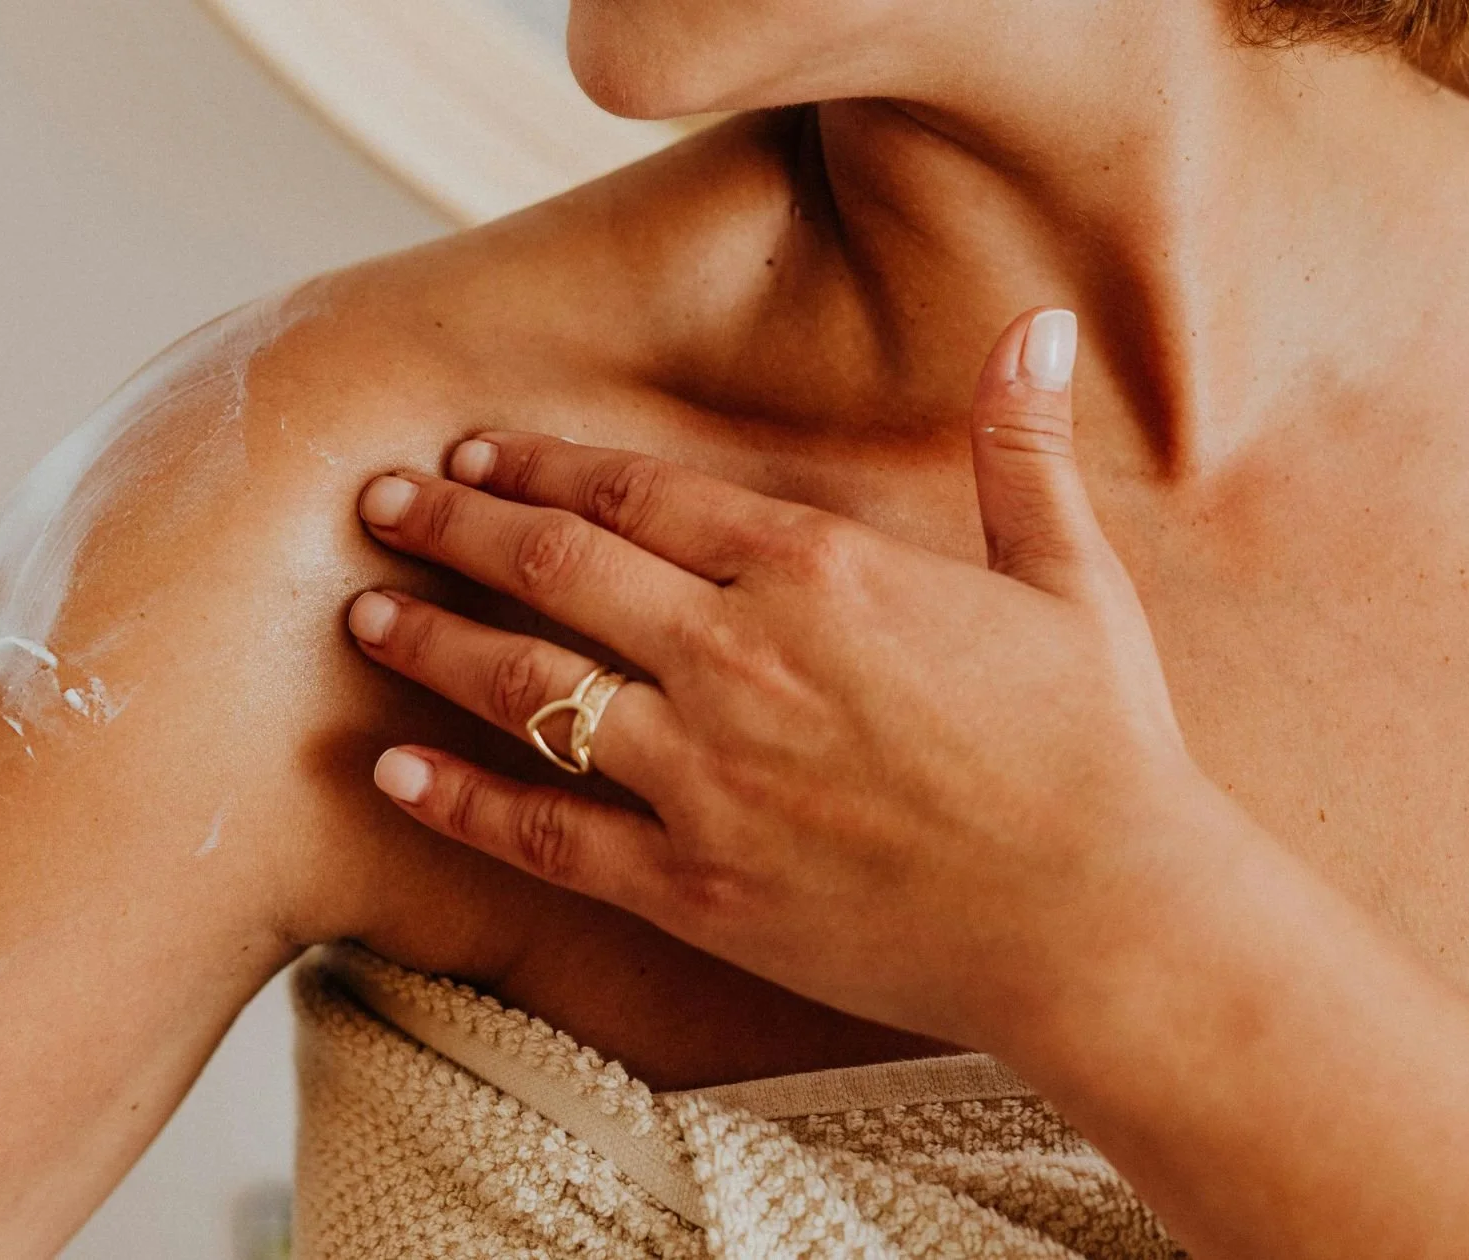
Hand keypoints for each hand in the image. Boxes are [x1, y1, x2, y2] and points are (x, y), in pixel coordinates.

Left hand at [346, 307, 1254, 1053]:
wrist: (1107, 926)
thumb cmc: (1099, 749)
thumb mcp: (1069, 579)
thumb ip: (1019, 450)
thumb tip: (1037, 325)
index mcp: (816, 571)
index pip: (636, 494)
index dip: (540, 464)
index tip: (473, 448)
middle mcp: (737, 657)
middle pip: (553, 569)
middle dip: (452, 526)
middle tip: (376, 501)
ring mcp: (703, 775)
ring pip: (525, 689)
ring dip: (430, 644)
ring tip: (361, 616)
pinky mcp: (692, 885)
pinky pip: (543, 833)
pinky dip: (457, 801)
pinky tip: (388, 772)